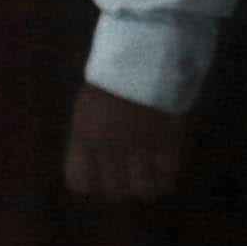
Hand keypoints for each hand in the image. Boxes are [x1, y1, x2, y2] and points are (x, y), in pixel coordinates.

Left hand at [63, 84, 185, 203]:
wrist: (145, 55)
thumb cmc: (114, 78)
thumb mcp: (88, 107)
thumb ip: (89, 138)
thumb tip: (96, 169)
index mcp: (84, 134)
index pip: (79, 181)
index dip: (92, 183)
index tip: (101, 175)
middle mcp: (108, 145)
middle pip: (114, 191)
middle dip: (122, 186)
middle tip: (130, 173)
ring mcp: (138, 145)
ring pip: (143, 190)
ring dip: (147, 185)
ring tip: (150, 173)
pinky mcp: (166, 142)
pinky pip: (167, 177)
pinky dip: (166, 176)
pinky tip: (164, 165)